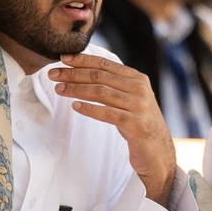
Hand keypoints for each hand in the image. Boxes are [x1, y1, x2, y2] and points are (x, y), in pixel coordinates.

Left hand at [51, 52, 177, 202]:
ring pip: (100, 92)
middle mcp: (139, 89)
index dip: (82, 60)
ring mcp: (138, 106)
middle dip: (73, 74)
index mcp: (137, 78)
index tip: (62, 58)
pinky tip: (75, 106)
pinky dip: (89, 109)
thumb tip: (84, 72)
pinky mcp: (134, 124)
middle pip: (99, 76)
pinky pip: (107, 113)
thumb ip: (115, 85)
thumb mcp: (130, 99)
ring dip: (76, 89)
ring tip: (59, 89)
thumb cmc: (139, 124)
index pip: (105, 64)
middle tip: (53, 74)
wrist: (158, 152)